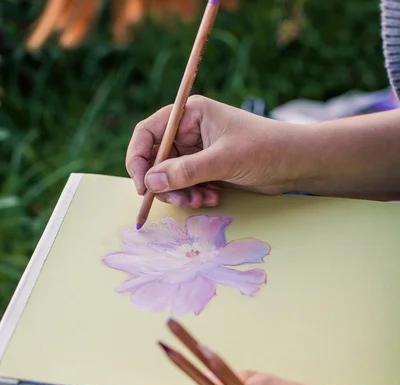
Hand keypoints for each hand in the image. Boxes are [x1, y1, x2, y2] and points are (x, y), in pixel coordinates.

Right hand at [126, 95, 303, 208]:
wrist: (295, 163)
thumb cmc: (264, 149)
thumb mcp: (223, 160)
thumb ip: (186, 171)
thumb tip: (151, 182)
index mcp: (190, 115)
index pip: (148, 133)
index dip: (139, 159)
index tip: (143, 185)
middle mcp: (190, 131)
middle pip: (156, 160)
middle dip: (165, 183)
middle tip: (180, 200)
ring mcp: (198, 151)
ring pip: (170, 177)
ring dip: (181, 193)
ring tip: (201, 201)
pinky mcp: (207, 169)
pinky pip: (186, 186)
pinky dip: (193, 196)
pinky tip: (211, 198)